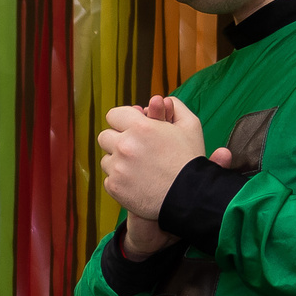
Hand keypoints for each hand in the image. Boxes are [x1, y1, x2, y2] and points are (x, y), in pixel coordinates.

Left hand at [99, 95, 224, 224]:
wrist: (189, 195)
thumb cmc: (190, 160)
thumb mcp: (190, 126)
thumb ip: (175, 106)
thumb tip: (158, 100)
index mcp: (140, 127)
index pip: (113, 115)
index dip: (123, 121)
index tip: (131, 128)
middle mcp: (125, 145)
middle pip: (105, 136)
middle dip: (117, 140)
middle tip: (134, 148)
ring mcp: (117, 167)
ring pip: (105, 158)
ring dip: (117, 160)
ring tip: (137, 166)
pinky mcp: (114, 186)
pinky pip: (108, 178)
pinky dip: (119, 179)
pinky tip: (136, 181)